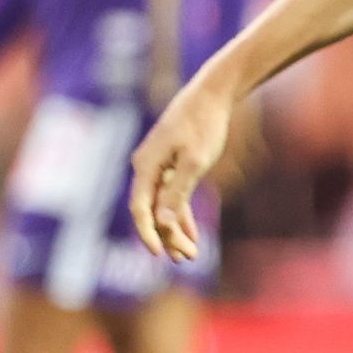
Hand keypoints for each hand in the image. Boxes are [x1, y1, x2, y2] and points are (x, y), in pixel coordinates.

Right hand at [128, 76, 234, 262]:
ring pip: (162, 205)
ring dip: (175, 229)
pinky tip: (192, 234)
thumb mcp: (195, 161)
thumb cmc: (204, 124)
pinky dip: (181, 214)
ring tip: (190, 255)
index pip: (140, 208)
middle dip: (167, 236)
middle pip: (151, 210)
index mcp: (146, 165)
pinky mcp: (170, 164)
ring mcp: (157, 165)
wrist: (212, 94)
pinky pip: (172, 195)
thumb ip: (177, 192)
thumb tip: (162, 222)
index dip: (147, 233)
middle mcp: (146, 166)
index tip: (158, 254)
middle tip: (187, 258)